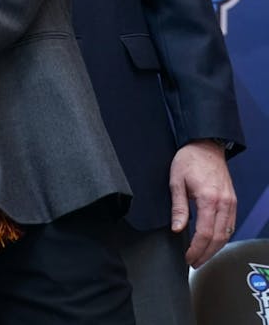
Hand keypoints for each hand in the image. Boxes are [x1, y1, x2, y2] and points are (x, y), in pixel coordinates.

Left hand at [170, 139, 237, 266]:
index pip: (205, 233)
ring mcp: (231, 203)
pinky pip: (230, 225)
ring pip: (227, 234)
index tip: (188, 257)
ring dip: (215, 248)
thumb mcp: (176, 181)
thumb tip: (177, 228)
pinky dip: (222, 237)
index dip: (197, 249)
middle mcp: (224, 203)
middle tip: (194, 262)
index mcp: (209, 199)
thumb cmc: (189, 160)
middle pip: (219, 238)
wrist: (206, 146)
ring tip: (202, 257)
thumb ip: (178, 207)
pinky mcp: (233, 201)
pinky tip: (212, 242)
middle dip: (206, 254)